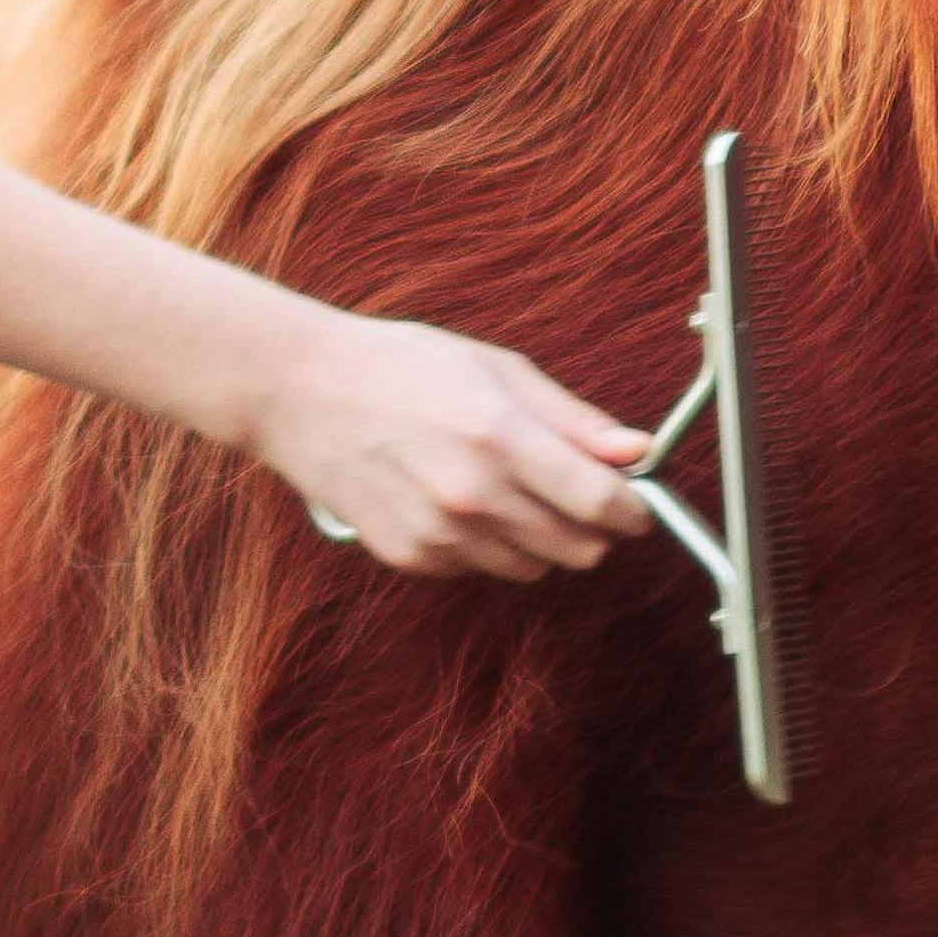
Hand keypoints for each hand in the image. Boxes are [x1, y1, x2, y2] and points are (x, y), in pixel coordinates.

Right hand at [248, 309, 652, 580]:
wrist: (299, 392)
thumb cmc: (399, 368)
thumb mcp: (495, 368)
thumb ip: (572, 418)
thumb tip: (637, 451)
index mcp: (500, 436)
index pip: (599, 502)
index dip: (633, 511)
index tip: (638, 508)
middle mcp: (472, 494)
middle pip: (577, 549)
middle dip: (591, 528)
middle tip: (573, 494)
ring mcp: (438, 534)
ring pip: (532, 567)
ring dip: (537, 538)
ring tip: (501, 487)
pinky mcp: (409, 557)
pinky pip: (478, 568)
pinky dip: (484, 545)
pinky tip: (453, 499)